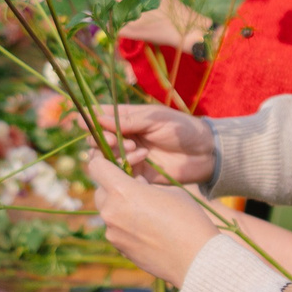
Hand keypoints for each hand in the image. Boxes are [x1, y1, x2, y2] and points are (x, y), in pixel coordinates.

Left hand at [85, 152, 218, 287]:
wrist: (197, 260)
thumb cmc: (188, 219)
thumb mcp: (168, 191)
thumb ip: (144, 185)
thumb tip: (134, 183)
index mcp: (122, 192)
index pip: (96, 167)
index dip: (104, 162)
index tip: (117, 164)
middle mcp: (111, 212)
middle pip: (100, 190)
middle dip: (113, 186)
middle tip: (137, 190)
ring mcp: (112, 233)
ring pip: (107, 211)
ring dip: (120, 207)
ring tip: (146, 211)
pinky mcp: (119, 248)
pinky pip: (116, 229)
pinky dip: (125, 225)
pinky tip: (148, 230)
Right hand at [98, 102, 216, 186]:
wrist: (206, 154)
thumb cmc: (183, 129)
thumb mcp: (157, 119)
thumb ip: (129, 120)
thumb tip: (97, 118)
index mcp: (128, 118)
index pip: (100, 117)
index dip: (90, 120)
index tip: (85, 123)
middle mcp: (125, 137)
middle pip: (97, 140)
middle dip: (102, 140)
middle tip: (116, 141)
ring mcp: (130, 156)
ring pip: (105, 158)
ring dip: (114, 154)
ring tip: (135, 150)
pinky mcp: (137, 174)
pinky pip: (120, 173)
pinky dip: (125, 168)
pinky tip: (141, 161)